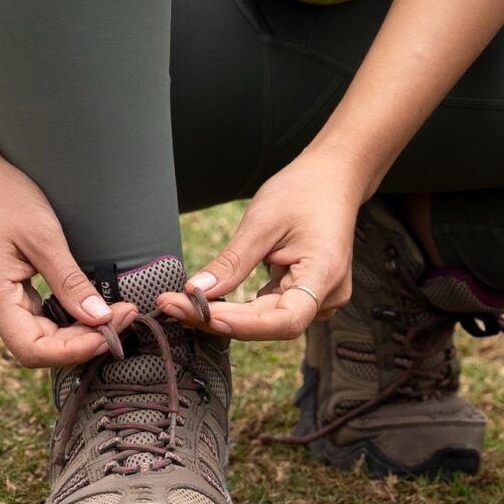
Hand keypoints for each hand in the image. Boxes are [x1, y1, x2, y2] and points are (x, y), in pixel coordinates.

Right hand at [0, 148, 136, 366]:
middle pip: (37, 346)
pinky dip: (59, 318)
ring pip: (35, 335)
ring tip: (112, 312)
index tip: (110, 334)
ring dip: (73, 331)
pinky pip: (29, 319)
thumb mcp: (44, 237)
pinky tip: (84, 306)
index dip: (74, 351)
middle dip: (83, 338)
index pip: (33, 350)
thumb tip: (100, 320)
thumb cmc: (2, 196)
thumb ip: (70, 283)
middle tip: (125, 315)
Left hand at [158, 148, 368, 340]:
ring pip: (266, 321)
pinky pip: (269, 311)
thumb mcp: (262, 222)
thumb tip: (196, 291)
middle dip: (220, 318)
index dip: (244, 325)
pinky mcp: (304, 295)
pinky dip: (238, 309)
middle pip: (270, 324)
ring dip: (225, 316)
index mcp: (324, 274)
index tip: (204, 315)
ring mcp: (319, 298)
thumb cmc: (303, 191)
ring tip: (181, 304)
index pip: (285, 320)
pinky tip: (207, 303)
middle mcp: (327, 295)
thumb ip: (231, 263)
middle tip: (172, 305)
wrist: (332, 178)